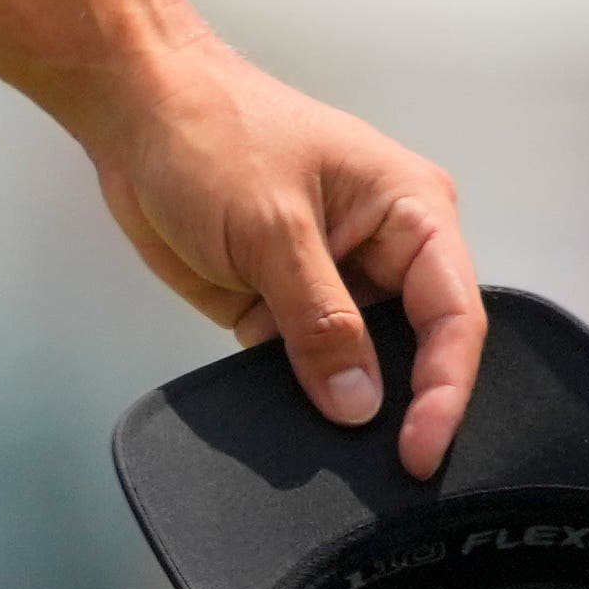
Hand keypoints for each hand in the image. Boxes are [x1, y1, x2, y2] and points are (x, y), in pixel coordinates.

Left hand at [83, 38, 483, 475]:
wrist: (135, 114)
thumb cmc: (211, 130)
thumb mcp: (272, 228)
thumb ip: (320, 322)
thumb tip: (360, 404)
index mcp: (410, 210)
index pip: (454, 315)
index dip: (445, 389)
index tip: (421, 450)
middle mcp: (386, 249)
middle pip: (420, 350)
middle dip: (405, 409)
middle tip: (389, 474)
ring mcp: (337, 282)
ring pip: (366, 368)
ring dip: (351, 409)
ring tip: (341, 462)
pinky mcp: (287, 307)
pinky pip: (310, 370)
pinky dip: (303, 400)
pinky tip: (295, 430)